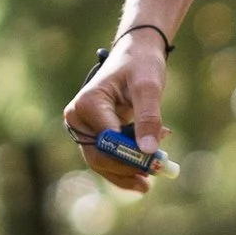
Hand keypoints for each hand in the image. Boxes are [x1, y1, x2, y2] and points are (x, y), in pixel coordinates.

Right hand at [63, 33, 169, 194]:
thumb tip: (149, 150)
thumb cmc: (141, 64)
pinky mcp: (93, 134)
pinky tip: (144, 171)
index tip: (157, 163)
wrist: (136, 53)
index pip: (107, 141)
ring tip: (150, 181)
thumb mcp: (148, 86)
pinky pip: (106, 157)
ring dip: (126, 171)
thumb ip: (149, 116)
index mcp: (87, 103)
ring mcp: (84, 127)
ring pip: (102, 162)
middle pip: (100, 156)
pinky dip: (125, 164)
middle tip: (153, 178)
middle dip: (127, 168)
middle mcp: (78, 118)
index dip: (130, 156)